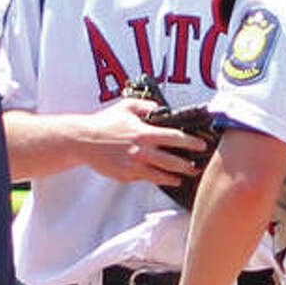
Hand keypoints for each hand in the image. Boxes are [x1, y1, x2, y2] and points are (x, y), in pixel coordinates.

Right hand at [79, 98, 207, 185]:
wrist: (83, 141)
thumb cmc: (105, 123)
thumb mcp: (127, 107)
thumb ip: (147, 106)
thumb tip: (162, 109)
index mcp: (144, 133)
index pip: (176, 138)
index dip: (192, 142)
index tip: (202, 145)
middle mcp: (141, 151)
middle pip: (173, 162)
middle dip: (189, 165)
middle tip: (198, 166)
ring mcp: (134, 166)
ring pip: (162, 175)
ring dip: (176, 176)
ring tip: (184, 176)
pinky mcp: (127, 176)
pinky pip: (146, 178)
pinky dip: (157, 179)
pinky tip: (164, 178)